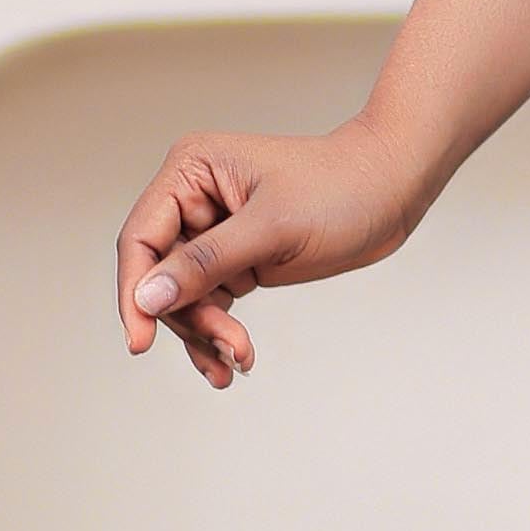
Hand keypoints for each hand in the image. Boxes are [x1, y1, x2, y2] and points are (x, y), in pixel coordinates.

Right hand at [113, 121, 424, 390]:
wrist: (394, 190)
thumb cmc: (341, 189)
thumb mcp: (272, 228)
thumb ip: (207, 264)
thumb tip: (146, 298)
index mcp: (190, 171)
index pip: (141, 239)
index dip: (135, 293)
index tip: (140, 343)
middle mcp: (193, 199)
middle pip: (160, 277)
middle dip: (189, 319)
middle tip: (228, 350)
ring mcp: (214, 230)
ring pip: (184, 297)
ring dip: (206, 333)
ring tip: (240, 359)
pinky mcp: (237, 257)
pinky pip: (211, 302)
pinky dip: (220, 331)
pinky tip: (236, 359)